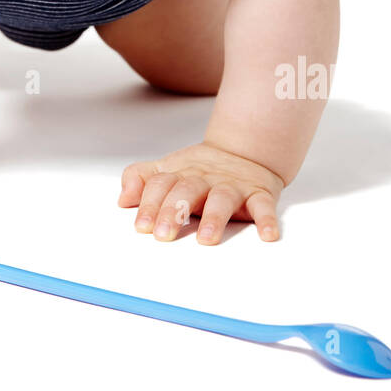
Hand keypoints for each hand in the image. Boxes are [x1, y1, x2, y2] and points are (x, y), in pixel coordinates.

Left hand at [118, 143, 284, 243]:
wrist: (243, 152)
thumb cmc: (198, 172)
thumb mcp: (167, 170)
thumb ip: (141, 180)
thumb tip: (122, 199)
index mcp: (179, 174)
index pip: (160, 185)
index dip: (149, 205)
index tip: (141, 227)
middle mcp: (204, 179)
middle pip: (186, 191)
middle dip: (173, 212)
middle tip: (163, 235)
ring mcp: (232, 186)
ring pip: (222, 199)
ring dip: (214, 218)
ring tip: (206, 239)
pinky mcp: (258, 194)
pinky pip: (264, 206)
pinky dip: (267, 220)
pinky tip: (267, 235)